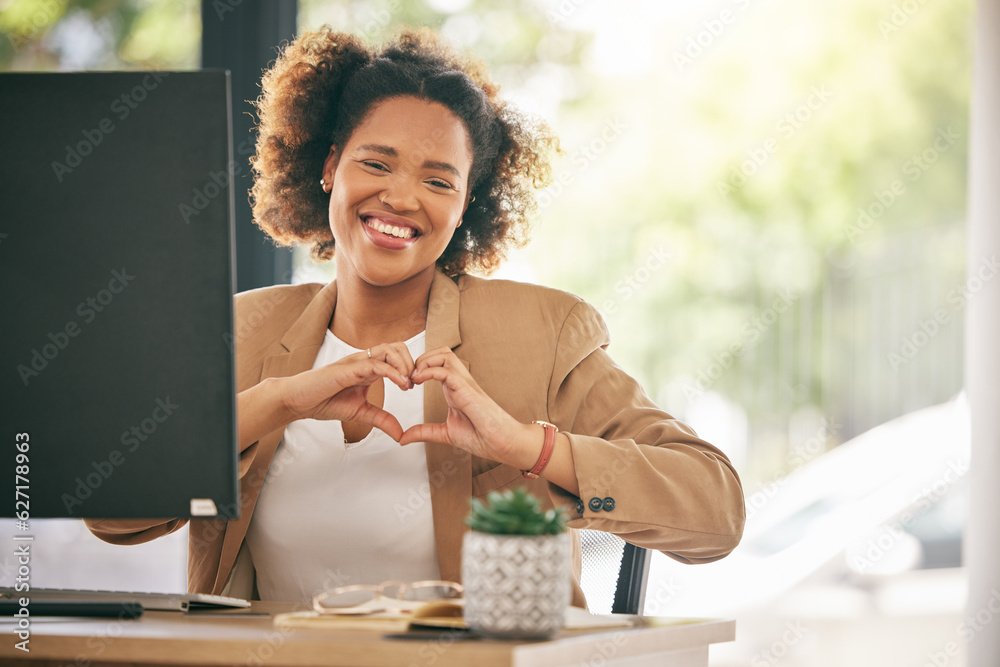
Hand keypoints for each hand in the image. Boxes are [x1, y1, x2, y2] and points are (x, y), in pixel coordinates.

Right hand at [280, 342, 415, 441]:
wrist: (299, 401)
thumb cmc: (325, 402)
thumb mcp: (361, 413)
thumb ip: (382, 420)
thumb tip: (400, 434)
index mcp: (369, 369)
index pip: (396, 357)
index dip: (410, 368)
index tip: (414, 386)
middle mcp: (364, 361)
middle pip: (397, 347)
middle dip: (411, 362)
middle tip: (414, 383)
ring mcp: (357, 362)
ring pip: (388, 349)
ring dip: (404, 364)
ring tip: (408, 383)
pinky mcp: (349, 368)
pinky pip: (375, 364)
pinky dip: (392, 372)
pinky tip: (400, 384)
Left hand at [398, 346, 527, 465]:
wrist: (503, 444)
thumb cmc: (483, 437)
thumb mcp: (446, 434)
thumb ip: (425, 432)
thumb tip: (404, 437)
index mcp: (454, 389)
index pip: (437, 364)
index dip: (419, 367)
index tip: (407, 384)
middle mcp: (460, 382)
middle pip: (440, 352)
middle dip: (420, 359)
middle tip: (408, 377)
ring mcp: (464, 384)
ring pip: (444, 354)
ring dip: (425, 361)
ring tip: (414, 377)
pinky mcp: (467, 390)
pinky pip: (446, 370)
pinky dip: (429, 371)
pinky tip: (418, 381)